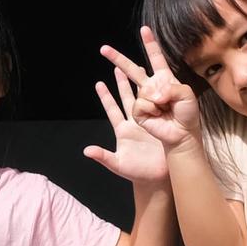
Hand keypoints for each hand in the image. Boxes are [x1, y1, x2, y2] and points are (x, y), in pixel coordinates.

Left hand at [83, 65, 171, 185]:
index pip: (112, 110)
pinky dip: (156, 95)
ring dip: (139, 85)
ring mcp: (147, 123)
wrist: (157, 178)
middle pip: (125, 99)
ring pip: (142, 99)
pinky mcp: (160, 125)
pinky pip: (157, 107)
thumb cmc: (136, 173)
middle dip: (121, 83)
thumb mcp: (117, 164)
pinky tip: (158, 83)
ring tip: (137, 68)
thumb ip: (103, 156)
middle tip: (118, 67)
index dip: (105, 97)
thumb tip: (87, 151)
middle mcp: (133, 124)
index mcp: (122, 131)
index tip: (99, 83)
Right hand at [100, 27, 204, 154]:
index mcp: (164, 78)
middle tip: (104, 49)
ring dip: (156, 100)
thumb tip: (154, 94)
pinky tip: (157, 115)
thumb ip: (171, 88)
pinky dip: (150, 109)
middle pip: (133, 69)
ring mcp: (144, 99)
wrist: (182, 134)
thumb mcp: (186, 95)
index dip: (150, 44)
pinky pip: (140, 104)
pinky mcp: (138, 112)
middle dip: (118, 59)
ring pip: (142, 91)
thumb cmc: (187, 114)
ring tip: (165, 109)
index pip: (156, 58)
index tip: (144, 29)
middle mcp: (152, 87)